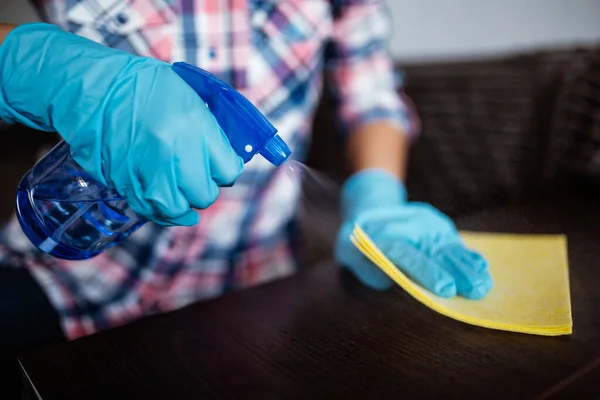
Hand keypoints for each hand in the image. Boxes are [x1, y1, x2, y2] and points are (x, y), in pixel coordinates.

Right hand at [0, 23, 242, 225]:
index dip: (226, 170)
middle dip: (204, 189)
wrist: (93, 86)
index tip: (221, 167)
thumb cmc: (142, 85)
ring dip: (183, 207)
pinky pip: (150, 210)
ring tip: (184, 200)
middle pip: (204, 194)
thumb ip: (208, 130)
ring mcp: (147, 170)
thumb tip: (223, 155)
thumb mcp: (188, 96)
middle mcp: (173, 151)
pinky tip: (165, 206)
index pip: (228, 170)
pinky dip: (160, 212)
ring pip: (177, 209)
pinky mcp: (124, 182)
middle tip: (198, 179)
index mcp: (195, 125)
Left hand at [335, 169, 492, 298]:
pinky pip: (453, 240)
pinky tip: (481, 268)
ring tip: (485, 284)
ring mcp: (425, 221)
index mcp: (384, 235)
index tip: (447, 288)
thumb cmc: (359, 242)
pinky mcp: (436, 222)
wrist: (371, 207)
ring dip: (468, 265)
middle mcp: (409, 225)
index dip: (428, 272)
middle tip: (477, 290)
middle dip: (458, 271)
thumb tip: (389, 281)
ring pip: (449, 245)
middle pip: (436, 250)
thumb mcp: (350, 255)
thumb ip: (369, 270)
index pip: (409, 254)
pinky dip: (467, 255)